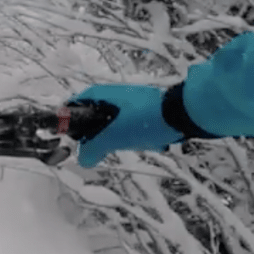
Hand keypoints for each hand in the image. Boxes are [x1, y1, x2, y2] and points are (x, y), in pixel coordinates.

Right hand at [69, 84, 183, 167]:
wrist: (184, 113)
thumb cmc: (143, 120)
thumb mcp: (112, 138)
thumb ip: (92, 149)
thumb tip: (82, 159)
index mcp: (100, 94)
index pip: (72, 107)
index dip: (69, 124)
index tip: (73, 141)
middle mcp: (112, 94)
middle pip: (92, 120)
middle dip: (99, 137)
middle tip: (105, 147)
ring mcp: (129, 102)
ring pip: (112, 126)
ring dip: (120, 139)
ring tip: (132, 142)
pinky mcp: (144, 109)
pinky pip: (130, 127)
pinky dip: (135, 136)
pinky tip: (147, 141)